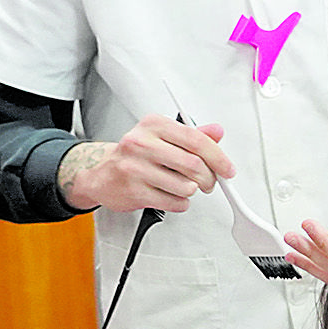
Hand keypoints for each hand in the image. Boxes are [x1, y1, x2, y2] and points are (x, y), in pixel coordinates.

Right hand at [57, 116, 231, 212]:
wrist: (99, 173)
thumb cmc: (135, 154)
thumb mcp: (162, 136)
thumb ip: (192, 134)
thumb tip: (217, 131)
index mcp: (153, 125)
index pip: (196, 140)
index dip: (218, 157)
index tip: (227, 169)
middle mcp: (142, 144)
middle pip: (194, 165)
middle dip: (209, 178)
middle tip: (209, 182)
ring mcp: (136, 168)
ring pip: (186, 186)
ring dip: (192, 191)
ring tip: (183, 186)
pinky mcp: (134, 191)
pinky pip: (174, 203)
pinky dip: (180, 203)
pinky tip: (171, 195)